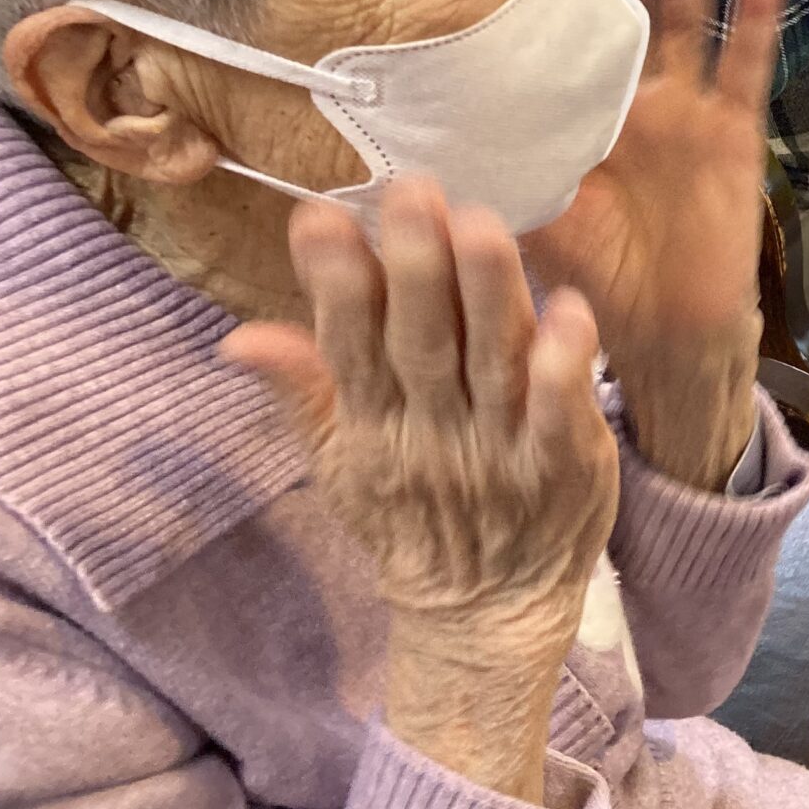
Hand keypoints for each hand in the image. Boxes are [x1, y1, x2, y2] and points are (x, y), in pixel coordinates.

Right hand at [223, 183, 618, 803]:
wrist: (483, 617)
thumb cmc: (414, 516)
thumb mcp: (344, 462)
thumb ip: (302, 391)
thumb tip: (238, 336)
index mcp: (375, 425)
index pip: (350, 346)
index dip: (336, 285)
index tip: (320, 216)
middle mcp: (434, 433)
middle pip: (422, 345)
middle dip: (415, 269)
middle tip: (410, 191)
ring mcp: (499, 452)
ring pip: (491, 366)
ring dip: (488, 297)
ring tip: (481, 224)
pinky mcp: (562, 471)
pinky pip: (560, 417)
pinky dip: (563, 369)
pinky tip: (569, 312)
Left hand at [526, 0, 786, 492]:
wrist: (664, 338)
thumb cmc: (586, 284)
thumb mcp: (520, 225)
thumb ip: (478, 181)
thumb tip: (392, 158)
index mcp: (565, 117)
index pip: (552, 34)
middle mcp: (623, 102)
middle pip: (621, 14)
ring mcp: (682, 111)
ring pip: (684, 27)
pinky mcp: (733, 132)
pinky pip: (746, 68)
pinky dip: (755, 22)